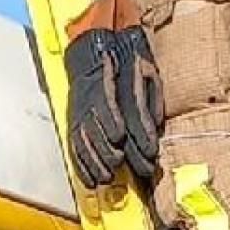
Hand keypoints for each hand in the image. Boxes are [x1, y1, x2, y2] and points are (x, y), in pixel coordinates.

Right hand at [62, 25, 163, 188]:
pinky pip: (75, 144)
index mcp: (114, 85)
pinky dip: (81, 165)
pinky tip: (89, 180)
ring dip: (98, 162)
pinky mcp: (73, 120)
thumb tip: (157, 122)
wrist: (91, 50)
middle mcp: (94, 99)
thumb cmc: (122, 62)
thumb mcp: (145, 71)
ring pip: (86, 139)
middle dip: (119, 153)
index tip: (151, 151)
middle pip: (105, 130)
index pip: (129, 111)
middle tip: (136, 170)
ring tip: (109, 177)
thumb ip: (150, 96)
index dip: (141, 133)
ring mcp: (81, 110)